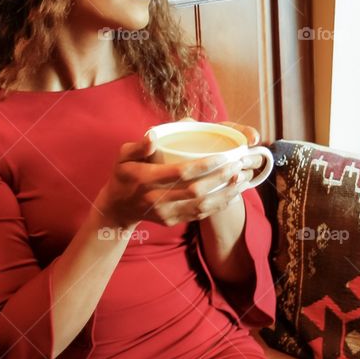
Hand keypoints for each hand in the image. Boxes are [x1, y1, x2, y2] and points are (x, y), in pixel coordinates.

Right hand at [95, 133, 246, 228]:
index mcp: (147, 180)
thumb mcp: (122, 157)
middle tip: (239, 165)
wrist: (117, 209)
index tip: (223, 157)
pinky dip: (219, 205)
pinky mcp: (173, 221)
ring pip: (202, 207)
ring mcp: (166, 213)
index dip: (204, 166)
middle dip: (221, 179)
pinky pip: (200, 215)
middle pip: (196, 191)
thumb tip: (153, 137)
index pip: (180, 173)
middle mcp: (157, 199)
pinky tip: (233, 194)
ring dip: (225, 194)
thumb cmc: (123, 176)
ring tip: (242, 179)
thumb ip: (138, 147)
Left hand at [181, 119, 266, 188]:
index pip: (247, 132)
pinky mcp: (230, 187)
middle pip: (255, 156)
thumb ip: (186, 126)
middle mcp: (237, 153)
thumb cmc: (184, 148)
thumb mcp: (184, 135)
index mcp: (229, 136)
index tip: (251, 140)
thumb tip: (188, 122)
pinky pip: (240, 190)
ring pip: (250, 174)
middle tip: (241, 162)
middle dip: (252, 159)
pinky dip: (238, 191)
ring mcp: (235, 170)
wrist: (182, 173)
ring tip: (235, 178)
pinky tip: (232, 192)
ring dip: (246, 175)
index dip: (251, 134)